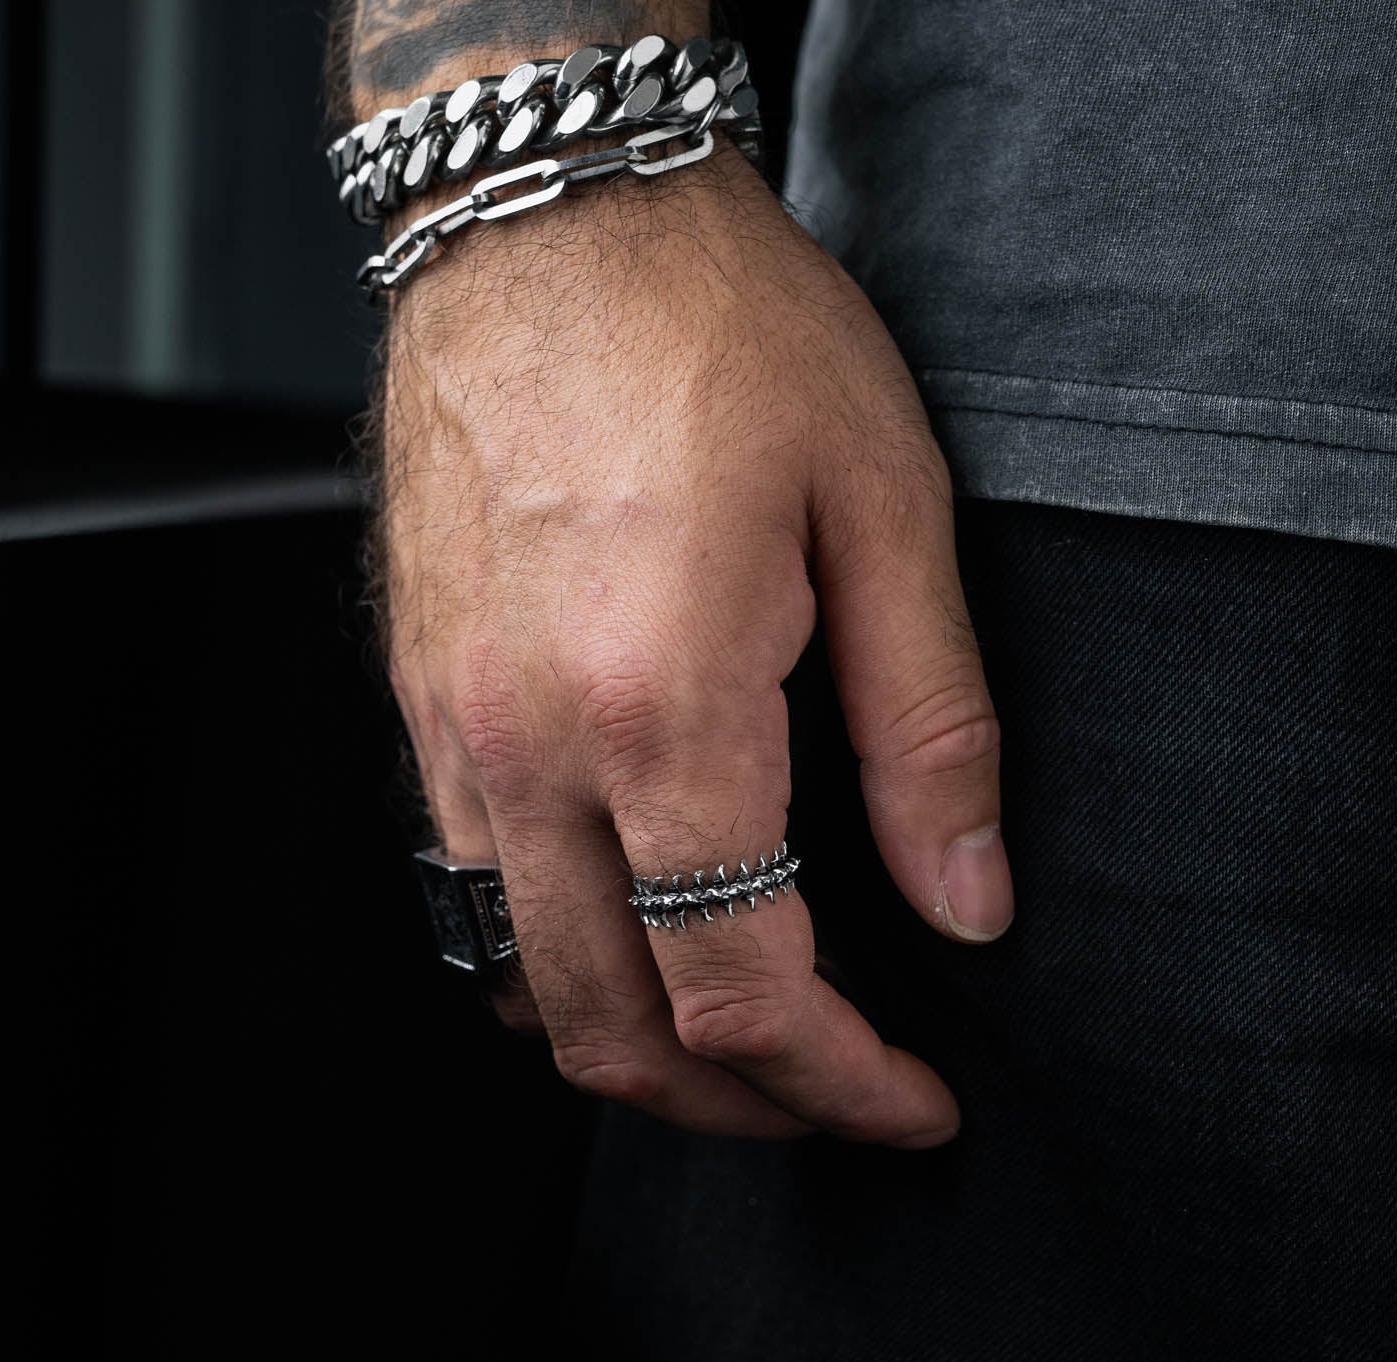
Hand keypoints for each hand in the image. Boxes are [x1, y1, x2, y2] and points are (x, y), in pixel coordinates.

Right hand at [381, 145, 1012, 1144]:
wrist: (547, 220)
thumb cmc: (714, 327)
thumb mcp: (887, 507)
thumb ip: (932, 732)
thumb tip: (968, 898)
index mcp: (665, 707)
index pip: (746, 987)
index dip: (842, 1083)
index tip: (911, 1105)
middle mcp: (535, 748)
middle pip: (618, 1029)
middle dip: (743, 1107)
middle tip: (839, 1099)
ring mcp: (460, 737)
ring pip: (531, 986)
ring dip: (643, 1051)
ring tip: (745, 1043)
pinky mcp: (428, 710)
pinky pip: (476, 897)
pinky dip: (564, 962)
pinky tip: (637, 931)